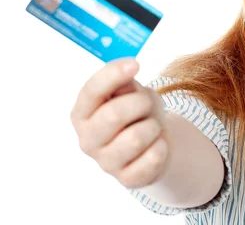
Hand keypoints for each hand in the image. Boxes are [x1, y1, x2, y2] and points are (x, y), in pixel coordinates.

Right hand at [70, 58, 169, 188]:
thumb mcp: (131, 91)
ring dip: (153, 125)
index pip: (91, 91)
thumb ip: (123, 83)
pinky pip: (152, 158)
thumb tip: (124, 71)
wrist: (154, 142)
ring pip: (137, 137)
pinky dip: (161, 146)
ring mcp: (105, 162)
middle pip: (114, 114)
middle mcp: (87, 139)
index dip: (112, 75)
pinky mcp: (127, 179)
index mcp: (82, 112)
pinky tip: (156, 145)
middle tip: (147, 103)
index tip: (135, 64)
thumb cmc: (137, 111)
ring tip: (151, 126)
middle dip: (140, 103)